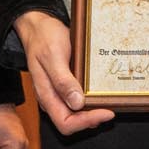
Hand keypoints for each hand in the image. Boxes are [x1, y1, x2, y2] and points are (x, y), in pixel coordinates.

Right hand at [14, 11, 114, 135]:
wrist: (38, 25)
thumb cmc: (43, 38)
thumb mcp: (53, 56)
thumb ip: (62, 81)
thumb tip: (76, 104)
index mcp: (45, 95)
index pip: (65, 122)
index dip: (86, 122)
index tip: (106, 112)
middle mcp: (51, 98)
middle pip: (72, 122)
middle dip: (91, 119)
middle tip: (111, 109)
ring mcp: (57, 93)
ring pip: (75, 114)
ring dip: (92, 112)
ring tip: (109, 104)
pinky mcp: (64, 86)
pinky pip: (77, 100)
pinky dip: (90, 101)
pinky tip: (100, 94)